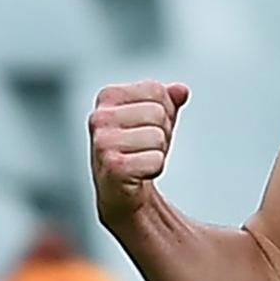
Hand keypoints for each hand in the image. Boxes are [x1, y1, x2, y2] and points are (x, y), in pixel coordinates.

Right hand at [89, 80, 190, 224]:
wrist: (121, 191)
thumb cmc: (137, 149)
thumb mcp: (156, 118)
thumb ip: (168, 99)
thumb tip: (180, 90)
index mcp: (108, 97)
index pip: (155, 89)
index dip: (163, 109)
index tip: (147, 125)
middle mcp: (99, 118)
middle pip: (158, 112)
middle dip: (162, 131)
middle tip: (145, 146)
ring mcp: (103, 143)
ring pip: (158, 136)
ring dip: (158, 151)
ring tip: (140, 158)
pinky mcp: (113, 167)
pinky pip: (155, 160)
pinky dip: (154, 168)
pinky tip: (138, 173)